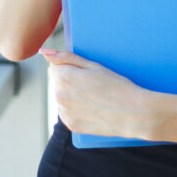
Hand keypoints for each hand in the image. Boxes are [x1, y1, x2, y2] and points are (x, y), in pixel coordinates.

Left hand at [40, 48, 165, 139]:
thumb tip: (43, 52)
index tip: (87, 73)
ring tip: (94, 98)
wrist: (133, 113)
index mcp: (64, 77)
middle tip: (93, 85)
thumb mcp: (94, 66)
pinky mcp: (71, 125)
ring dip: (71, 96)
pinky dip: (77, 110)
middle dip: (70, 81)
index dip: (71, 68)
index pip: (55, 67)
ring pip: (62, 98)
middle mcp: (59, 96)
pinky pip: (68, 113)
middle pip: (57, 83)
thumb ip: (66, 57)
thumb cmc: (117, 86)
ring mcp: (64, 113)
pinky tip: (93, 108)